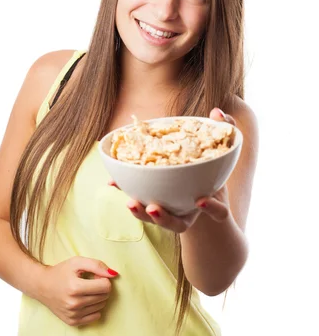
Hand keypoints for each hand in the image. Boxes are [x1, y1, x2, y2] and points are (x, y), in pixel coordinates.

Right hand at [36, 256, 118, 326]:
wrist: (42, 286)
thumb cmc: (61, 272)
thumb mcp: (77, 262)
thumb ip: (97, 265)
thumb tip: (114, 274)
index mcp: (75, 288)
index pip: (105, 286)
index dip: (102, 279)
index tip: (94, 276)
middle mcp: (74, 303)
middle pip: (104, 296)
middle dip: (101, 288)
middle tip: (89, 283)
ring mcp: (73, 315)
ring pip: (101, 306)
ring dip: (97, 297)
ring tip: (85, 291)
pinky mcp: (72, 322)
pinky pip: (95, 316)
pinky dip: (93, 308)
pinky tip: (84, 301)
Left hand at [108, 108, 235, 232]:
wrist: (198, 185)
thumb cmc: (211, 164)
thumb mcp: (222, 148)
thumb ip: (223, 129)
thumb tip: (216, 111)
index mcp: (211, 202)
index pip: (218, 211)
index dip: (212, 208)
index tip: (201, 200)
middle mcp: (190, 213)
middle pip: (178, 224)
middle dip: (165, 218)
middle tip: (153, 208)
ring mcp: (171, 212)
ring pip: (158, 220)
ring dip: (141, 213)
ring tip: (130, 202)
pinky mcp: (153, 203)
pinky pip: (139, 202)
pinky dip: (126, 191)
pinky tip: (112, 182)